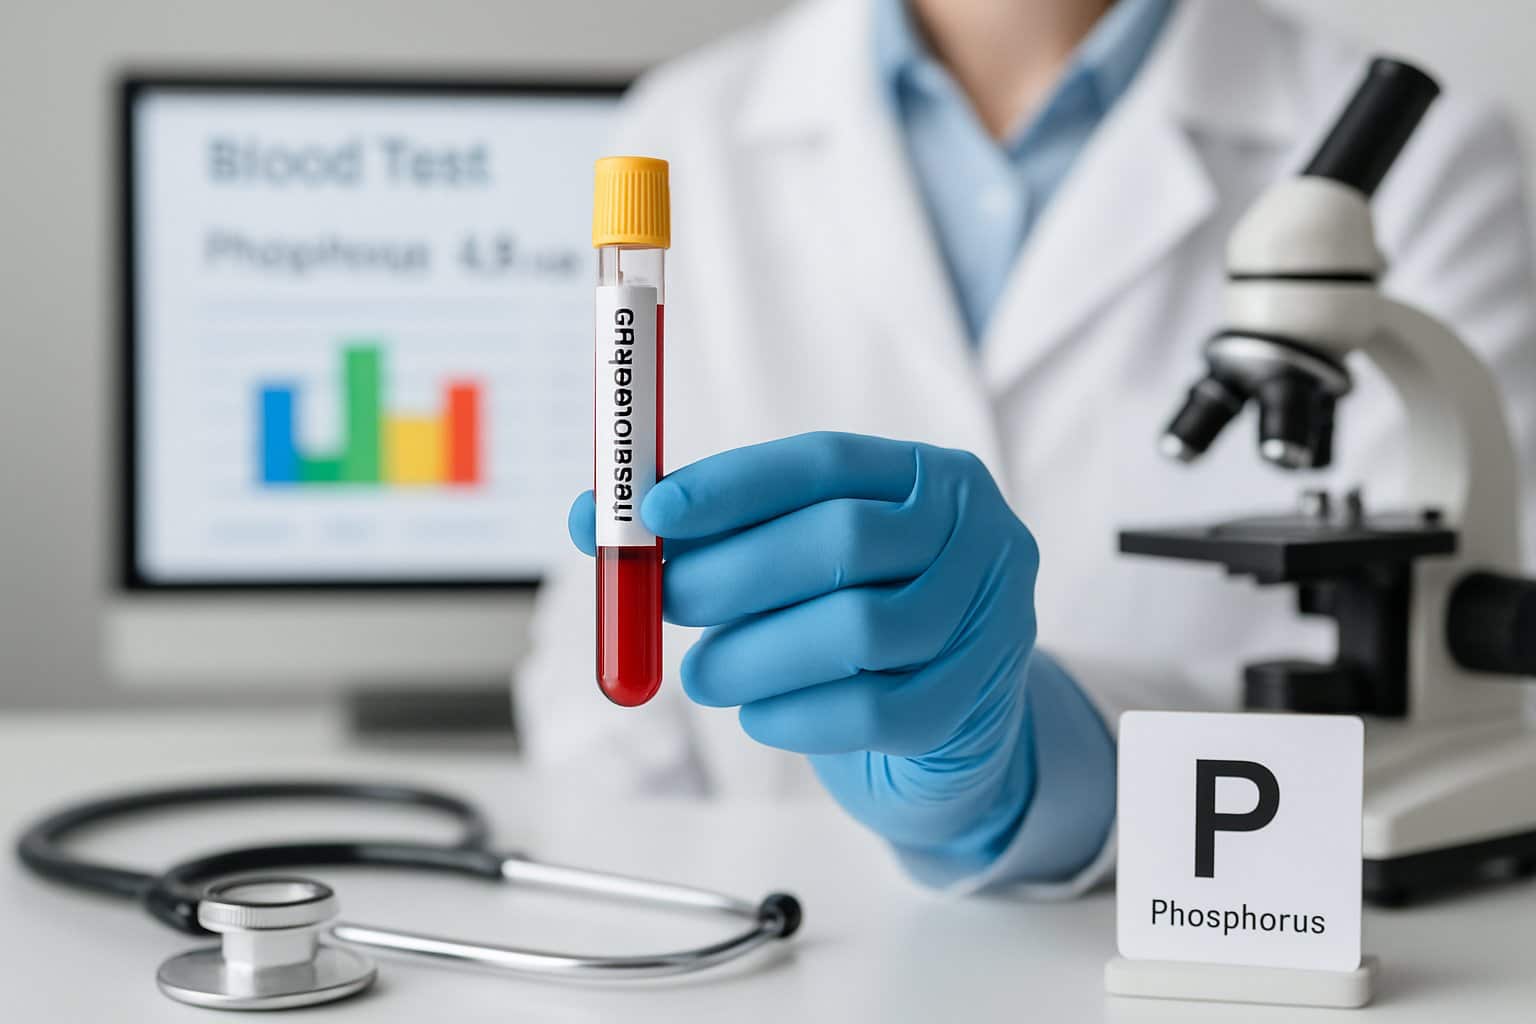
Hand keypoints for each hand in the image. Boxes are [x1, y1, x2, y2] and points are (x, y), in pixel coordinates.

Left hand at [569, 432, 1109, 881]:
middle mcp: (974, 534)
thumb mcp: (793, 562)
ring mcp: (989, 618)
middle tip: (666, 602)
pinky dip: (797, 716)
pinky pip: (875, 711)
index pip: (824, 463)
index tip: (652, 509)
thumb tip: (589, 515)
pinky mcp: (974, 702)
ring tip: (704, 675)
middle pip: (842, 540)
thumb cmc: (850, 622)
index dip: (733, 484)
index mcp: (924, 476)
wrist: (947, 729)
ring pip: (858, 629)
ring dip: (756, 654)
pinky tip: (758, 717)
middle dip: (735, 572)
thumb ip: (705, 536)